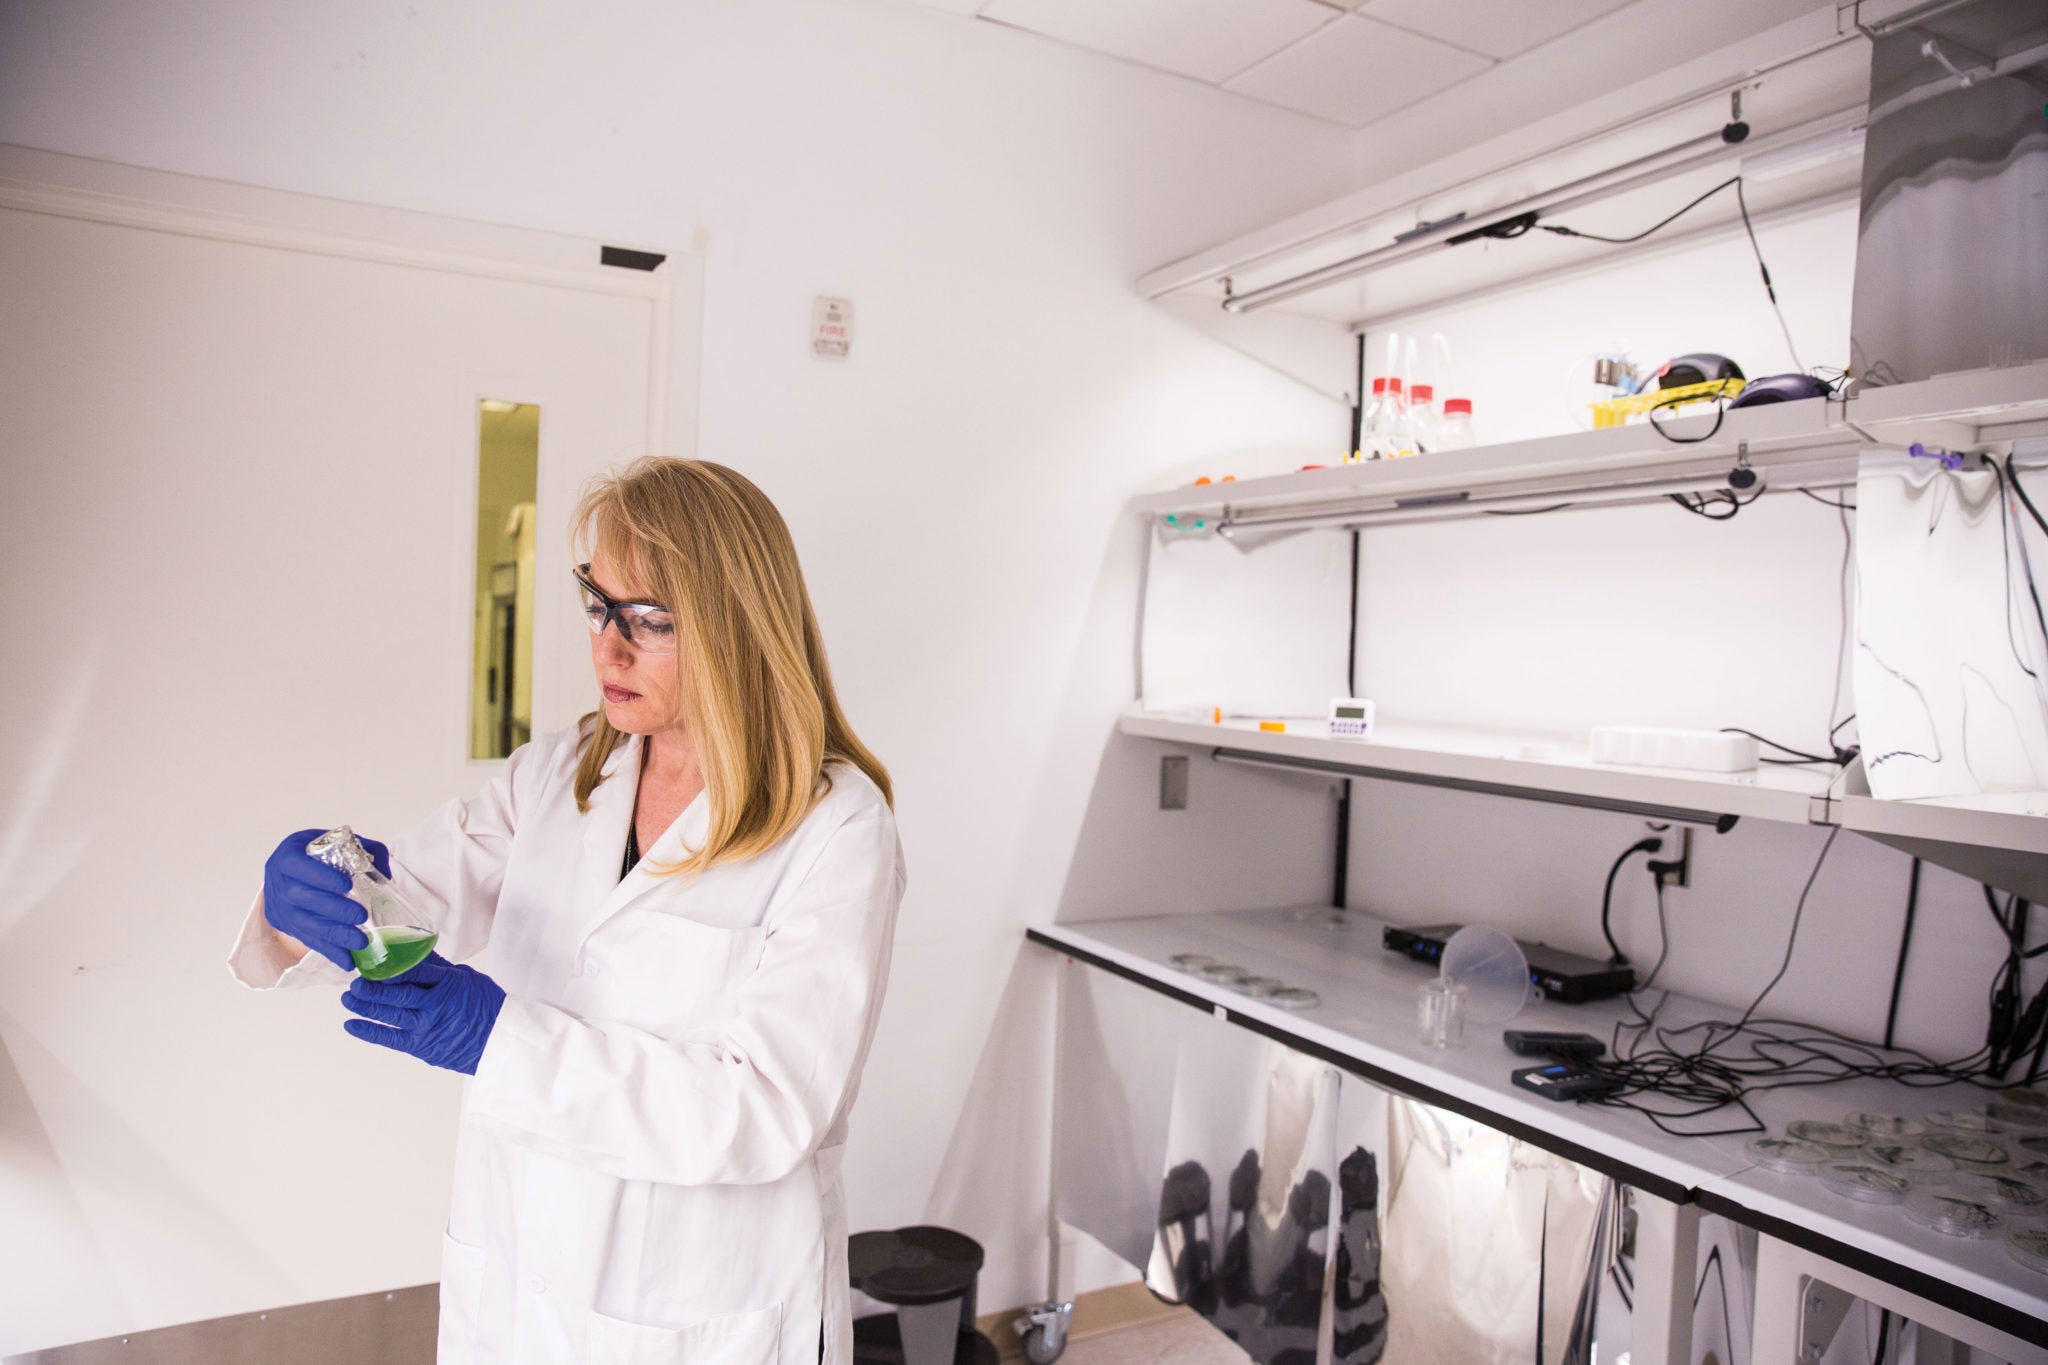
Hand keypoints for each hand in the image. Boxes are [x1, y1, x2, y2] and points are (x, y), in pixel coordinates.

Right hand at [262, 829, 391, 970]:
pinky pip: (307, 940)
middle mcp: (278, 882)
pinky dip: (329, 951)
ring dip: (334, 935)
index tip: (346, 885)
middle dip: (333, 909)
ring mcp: (279, 906)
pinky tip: (348, 961)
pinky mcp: (285, 925)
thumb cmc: (319, 854)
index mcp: (288, 856)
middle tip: (361, 916)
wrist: (291, 870)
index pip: (297, 866)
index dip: (320, 876)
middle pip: (301, 898)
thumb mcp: (338, 842)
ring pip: (304, 923)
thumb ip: (364, 851)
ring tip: (361, 942)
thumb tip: (386, 874)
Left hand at [341, 953, 505, 1074]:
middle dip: (372, 987)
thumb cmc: (486, 1005)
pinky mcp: (421, 1045)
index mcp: (448, 983)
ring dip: (365, 1006)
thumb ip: (439, 967)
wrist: (499, 1040)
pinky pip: (390, 1038)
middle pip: (397, 993)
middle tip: (355, 982)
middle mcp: (435, 1005)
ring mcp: (426, 1026)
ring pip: (390, 1014)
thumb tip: (416, 951)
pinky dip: (369, 1031)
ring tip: (348, 998)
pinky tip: (352, 1024)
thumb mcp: (466, 977)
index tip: (373, 961)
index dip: (391, 967)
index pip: (414, 971)